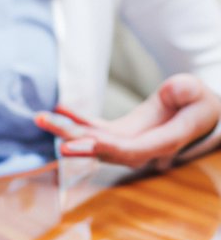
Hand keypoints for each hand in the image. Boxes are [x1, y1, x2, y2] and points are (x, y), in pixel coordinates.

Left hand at [35, 74, 220, 168]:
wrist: (195, 112)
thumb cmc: (198, 103)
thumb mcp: (197, 93)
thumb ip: (188, 92)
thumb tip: (176, 89)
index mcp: (162, 141)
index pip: (132, 149)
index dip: (108, 147)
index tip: (84, 142)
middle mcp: (140, 146)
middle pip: (105, 150)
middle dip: (79, 144)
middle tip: (54, 136)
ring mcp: (126, 140)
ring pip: (93, 139)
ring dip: (67, 130)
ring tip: (41, 118)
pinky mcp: (119, 132)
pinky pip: (94, 127)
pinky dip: (76, 118)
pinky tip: (59, 107)